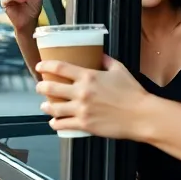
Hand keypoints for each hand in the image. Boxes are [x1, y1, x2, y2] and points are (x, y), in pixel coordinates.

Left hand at [35, 55, 149, 140]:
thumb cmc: (133, 92)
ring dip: (46, 106)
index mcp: (88, 76)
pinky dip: (55, 123)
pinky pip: (63, 124)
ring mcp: (81, 109)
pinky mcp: (85, 124)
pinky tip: (54, 122)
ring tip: (44, 105)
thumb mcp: (119, 70)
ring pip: (54, 108)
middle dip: (41, 87)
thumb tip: (99, 55)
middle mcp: (81, 92)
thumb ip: (106, 61)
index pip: (59, 67)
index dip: (46, 65)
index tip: (39, 66)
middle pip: (51, 87)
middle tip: (40, 87)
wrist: (141, 115)